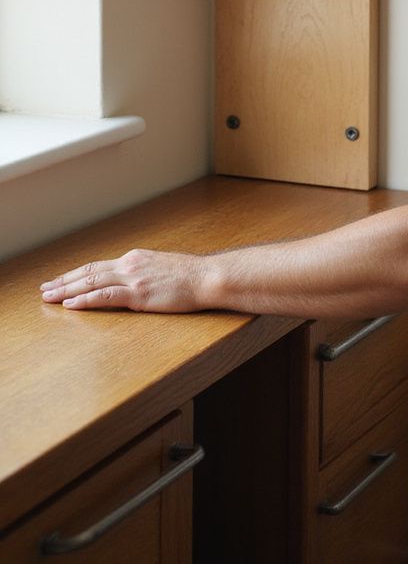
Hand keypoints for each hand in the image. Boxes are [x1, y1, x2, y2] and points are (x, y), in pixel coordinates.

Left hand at [40, 248, 210, 312]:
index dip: (75, 274)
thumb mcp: (161, 268)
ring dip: (67, 291)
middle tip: (44, 289)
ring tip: (49, 298)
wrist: (207, 277)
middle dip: (64, 282)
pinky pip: (106, 296)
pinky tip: (72, 304)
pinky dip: (86, 300)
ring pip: (92, 282)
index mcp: (134, 259)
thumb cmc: (190, 276)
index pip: (97, 266)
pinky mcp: (139, 294)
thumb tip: (131, 282)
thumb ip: (143, 273)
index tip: (59, 280)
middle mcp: (130, 265)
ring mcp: (133, 278)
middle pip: (88, 272)